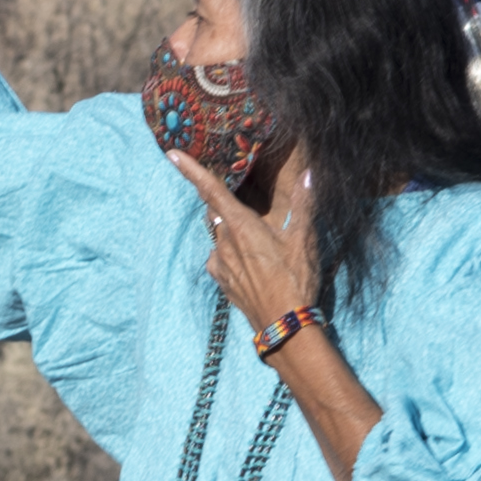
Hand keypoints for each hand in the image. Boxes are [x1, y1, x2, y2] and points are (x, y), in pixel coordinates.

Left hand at [170, 147, 319, 330]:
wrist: (284, 326)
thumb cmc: (295, 280)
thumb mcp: (304, 241)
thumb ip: (303, 205)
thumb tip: (309, 174)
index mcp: (241, 226)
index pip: (212, 190)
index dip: (191, 170)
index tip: (171, 154)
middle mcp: (224, 242)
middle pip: (216, 211)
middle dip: (223, 202)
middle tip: (240, 198)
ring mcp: (220, 263)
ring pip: (219, 235)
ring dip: (231, 230)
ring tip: (257, 240)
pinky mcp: (222, 281)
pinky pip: (220, 258)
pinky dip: (231, 253)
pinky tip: (251, 262)